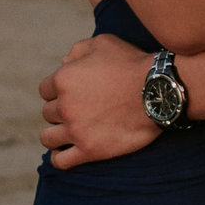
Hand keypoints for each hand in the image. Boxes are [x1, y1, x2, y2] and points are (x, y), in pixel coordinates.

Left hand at [39, 34, 160, 167]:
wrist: (158, 92)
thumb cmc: (132, 64)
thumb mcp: (104, 43)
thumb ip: (78, 49)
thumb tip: (64, 62)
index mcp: (63, 79)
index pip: (45, 90)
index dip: (58, 91)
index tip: (73, 93)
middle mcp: (65, 106)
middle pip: (48, 113)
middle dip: (60, 111)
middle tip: (79, 110)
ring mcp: (76, 130)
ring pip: (48, 137)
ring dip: (56, 134)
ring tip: (68, 133)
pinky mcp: (89, 150)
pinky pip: (61, 161)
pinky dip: (59, 158)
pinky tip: (66, 152)